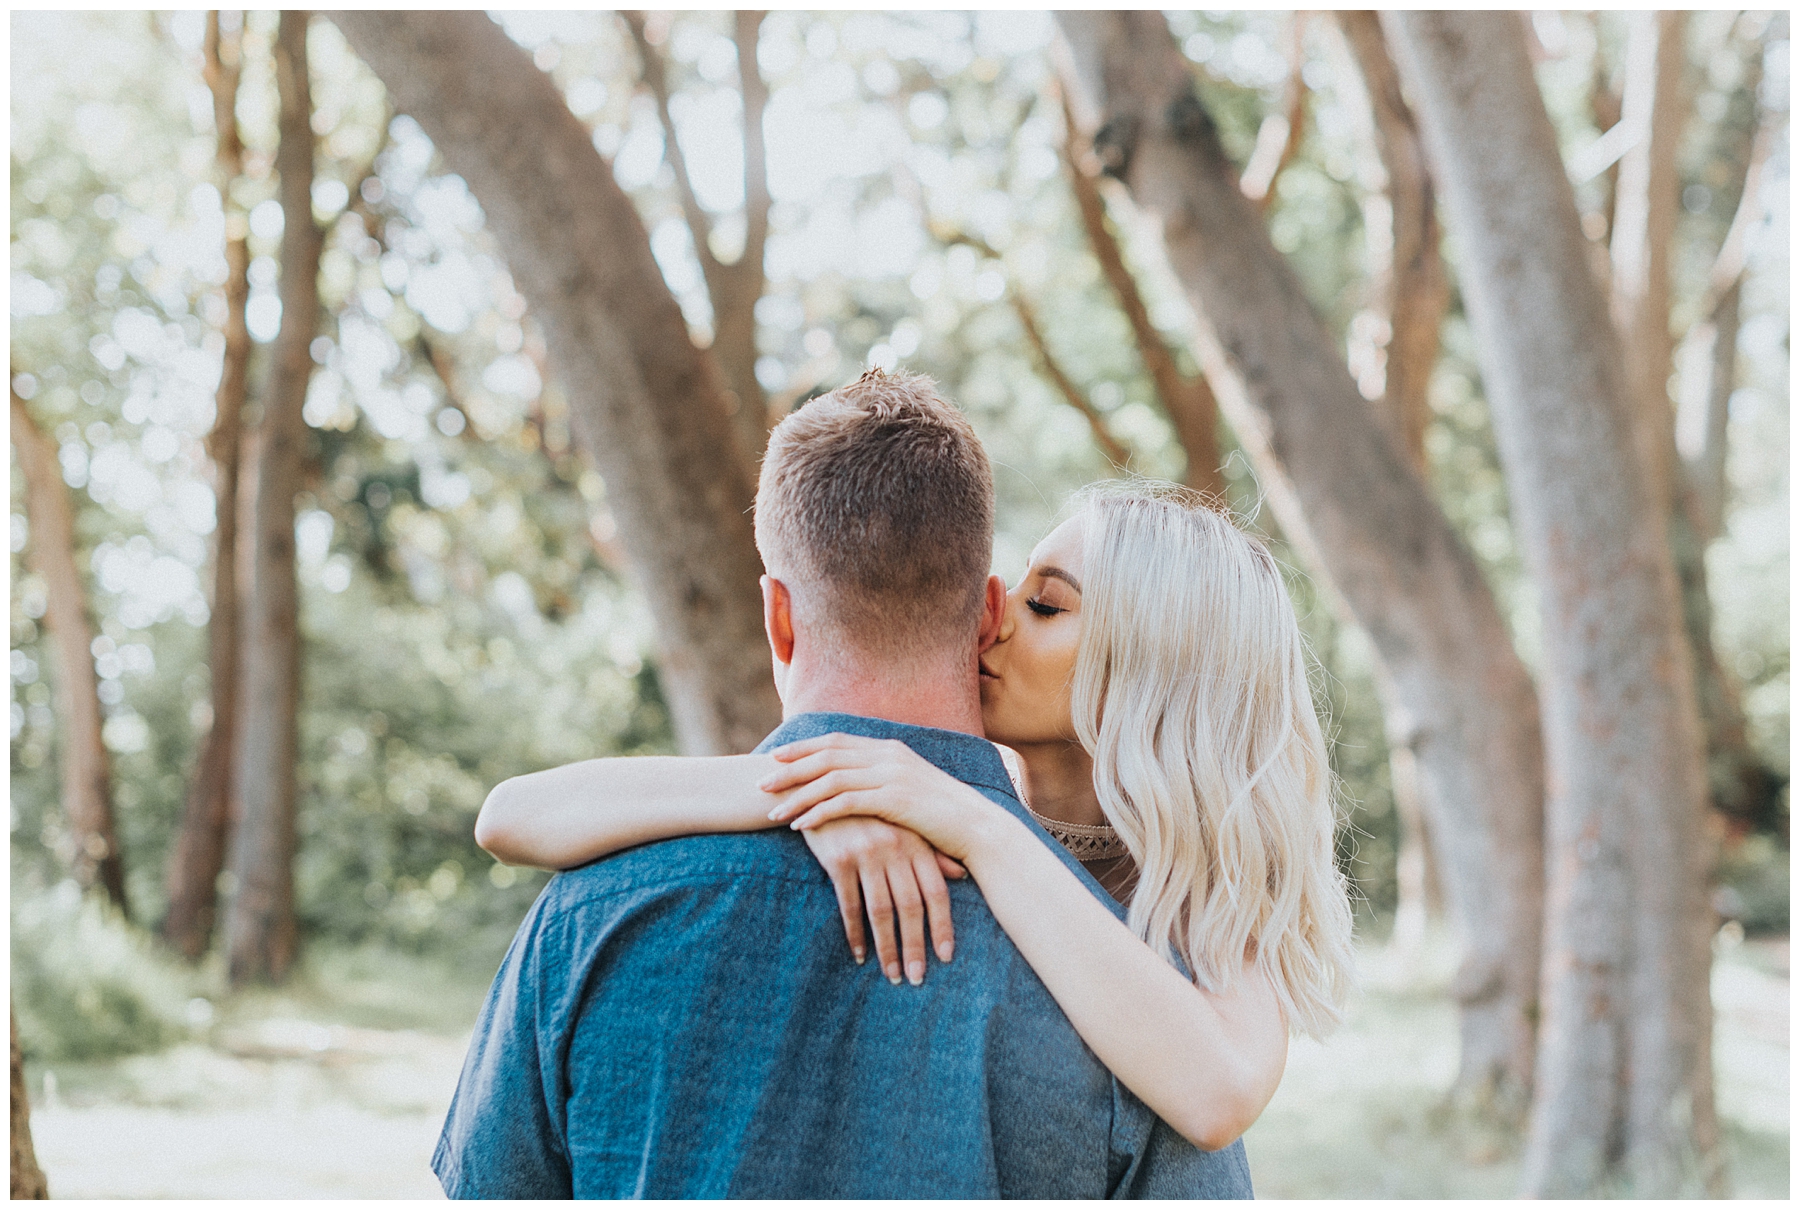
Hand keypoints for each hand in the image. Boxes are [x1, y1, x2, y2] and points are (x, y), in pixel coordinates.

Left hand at [762, 733, 999, 862]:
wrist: (976, 828)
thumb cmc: (941, 816)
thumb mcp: (909, 790)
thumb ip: (882, 780)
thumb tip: (855, 786)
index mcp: (889, 749)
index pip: (836, 741)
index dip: (803, 748)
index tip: (776, 757)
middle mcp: (887, 755)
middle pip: (826, 755)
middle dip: (790, 769)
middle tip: (761, 783)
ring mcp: (891, 775)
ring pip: (830, 779)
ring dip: (797, 795)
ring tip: (772, 812)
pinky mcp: (893, 799)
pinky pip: (844, 803)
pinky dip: (817, 813)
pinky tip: (800, 826)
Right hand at [800, 818, 964, 986]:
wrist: (818, 790)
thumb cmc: (866, 812)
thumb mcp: (900, 825)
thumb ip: (931, 851)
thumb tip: (961, 876)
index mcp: (914, 841)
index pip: (936, 891)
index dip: (942, 926)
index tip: (945, 956)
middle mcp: (894, 847)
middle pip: (911, 907)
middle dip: (915, 946)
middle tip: (917, 977)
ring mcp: (866, 853)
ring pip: (881, 912)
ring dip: (887, 948)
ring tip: (892, 974)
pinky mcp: (838, 859)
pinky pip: (849, 906)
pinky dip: (855, 934)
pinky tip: (860, 954)